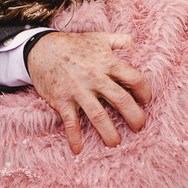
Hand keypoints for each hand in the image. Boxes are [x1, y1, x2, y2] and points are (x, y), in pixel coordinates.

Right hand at [26, 32, 151, 154]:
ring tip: (116, 143)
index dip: (144, 91)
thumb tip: (135, 45)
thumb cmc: (74, 45)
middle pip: (121, 99)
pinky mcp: (61, 100)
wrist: (41, 49)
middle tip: (139, 127)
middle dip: (134, 116)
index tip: (145, 100)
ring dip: (109, 132)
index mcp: (106, 61)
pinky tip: (78, 150)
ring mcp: (77, 89)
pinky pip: (70, 122)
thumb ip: (120, 40)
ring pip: (98, 115)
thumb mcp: (98, 37)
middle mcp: (94, 76)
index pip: (133, 78)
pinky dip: (74, 137)